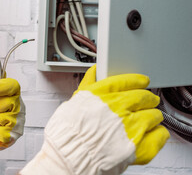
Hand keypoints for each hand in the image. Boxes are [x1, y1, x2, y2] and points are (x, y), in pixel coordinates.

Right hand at [20, 65, 169, 174]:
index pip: (129, 81)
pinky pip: (160, 134)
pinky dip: (157, 133)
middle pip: (145, 97)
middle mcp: (119, 109)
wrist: (70, 156)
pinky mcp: (140, 146)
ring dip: (152, 116)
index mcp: (104, 95)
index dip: (138, 81)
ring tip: (146, 119)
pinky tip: (150, 133)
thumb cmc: (69, 131)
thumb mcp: (75, 100)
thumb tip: (94, 71)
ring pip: (154, 115)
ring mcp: (132, 128)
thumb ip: (88, 83)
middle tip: (147, 101)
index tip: (142, 82)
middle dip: (147, 98)